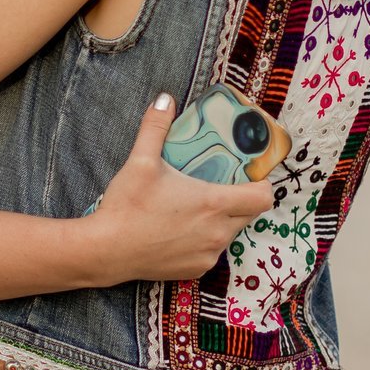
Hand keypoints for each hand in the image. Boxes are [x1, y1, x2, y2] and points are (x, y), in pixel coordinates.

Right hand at [86, 93, 273, 281]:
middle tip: (220, 185)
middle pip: (249, 214)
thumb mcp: (141, 161)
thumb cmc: (127, 206)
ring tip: (197, 207)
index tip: (250, 175)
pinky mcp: (196, 270)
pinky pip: (212, 251)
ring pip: (230, 233)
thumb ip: (156, 127)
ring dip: (223, 220)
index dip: (262, 184)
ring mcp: (208, 254)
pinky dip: (205, 240)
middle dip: (241, 199)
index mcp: (214, 204)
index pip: (264, 197)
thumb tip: (164, 99)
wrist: (106, 251)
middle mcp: (218, 233)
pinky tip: (182, 230)